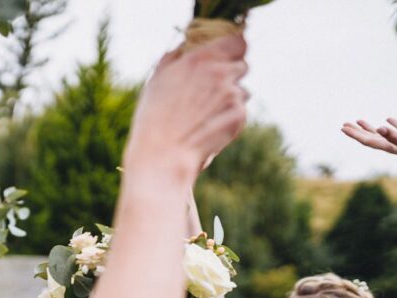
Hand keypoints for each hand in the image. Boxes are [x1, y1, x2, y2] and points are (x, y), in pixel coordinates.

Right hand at [126, 34, 248, 177]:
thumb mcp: (155, 81)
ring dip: (230, 99)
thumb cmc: (154, 120)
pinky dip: (229, 119)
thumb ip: (173, 59)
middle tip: (210, 93)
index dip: (233, 50)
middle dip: (230, 77)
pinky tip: (209, 128)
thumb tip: (182, 48)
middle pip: (242, 66)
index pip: (238, 42)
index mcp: (201, 58)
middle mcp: (221, 72)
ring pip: (242, 91)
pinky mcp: (239, 115)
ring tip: (206, 116)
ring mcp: (232, 94)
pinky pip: (241, 111)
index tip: (224, 59)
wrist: (163, 156)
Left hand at [342, 118, 396, 171]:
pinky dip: (392, 123)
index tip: (342, 127)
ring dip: (370, 127)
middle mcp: (393, 143)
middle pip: (370, 137)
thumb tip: (379, 127)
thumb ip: (394, 136)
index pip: (367, 140)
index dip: (354, 134)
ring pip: (382, 132)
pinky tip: (388, 119)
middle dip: (356, 131)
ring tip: (359, 120)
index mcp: (389, 146)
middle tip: (344, 124)